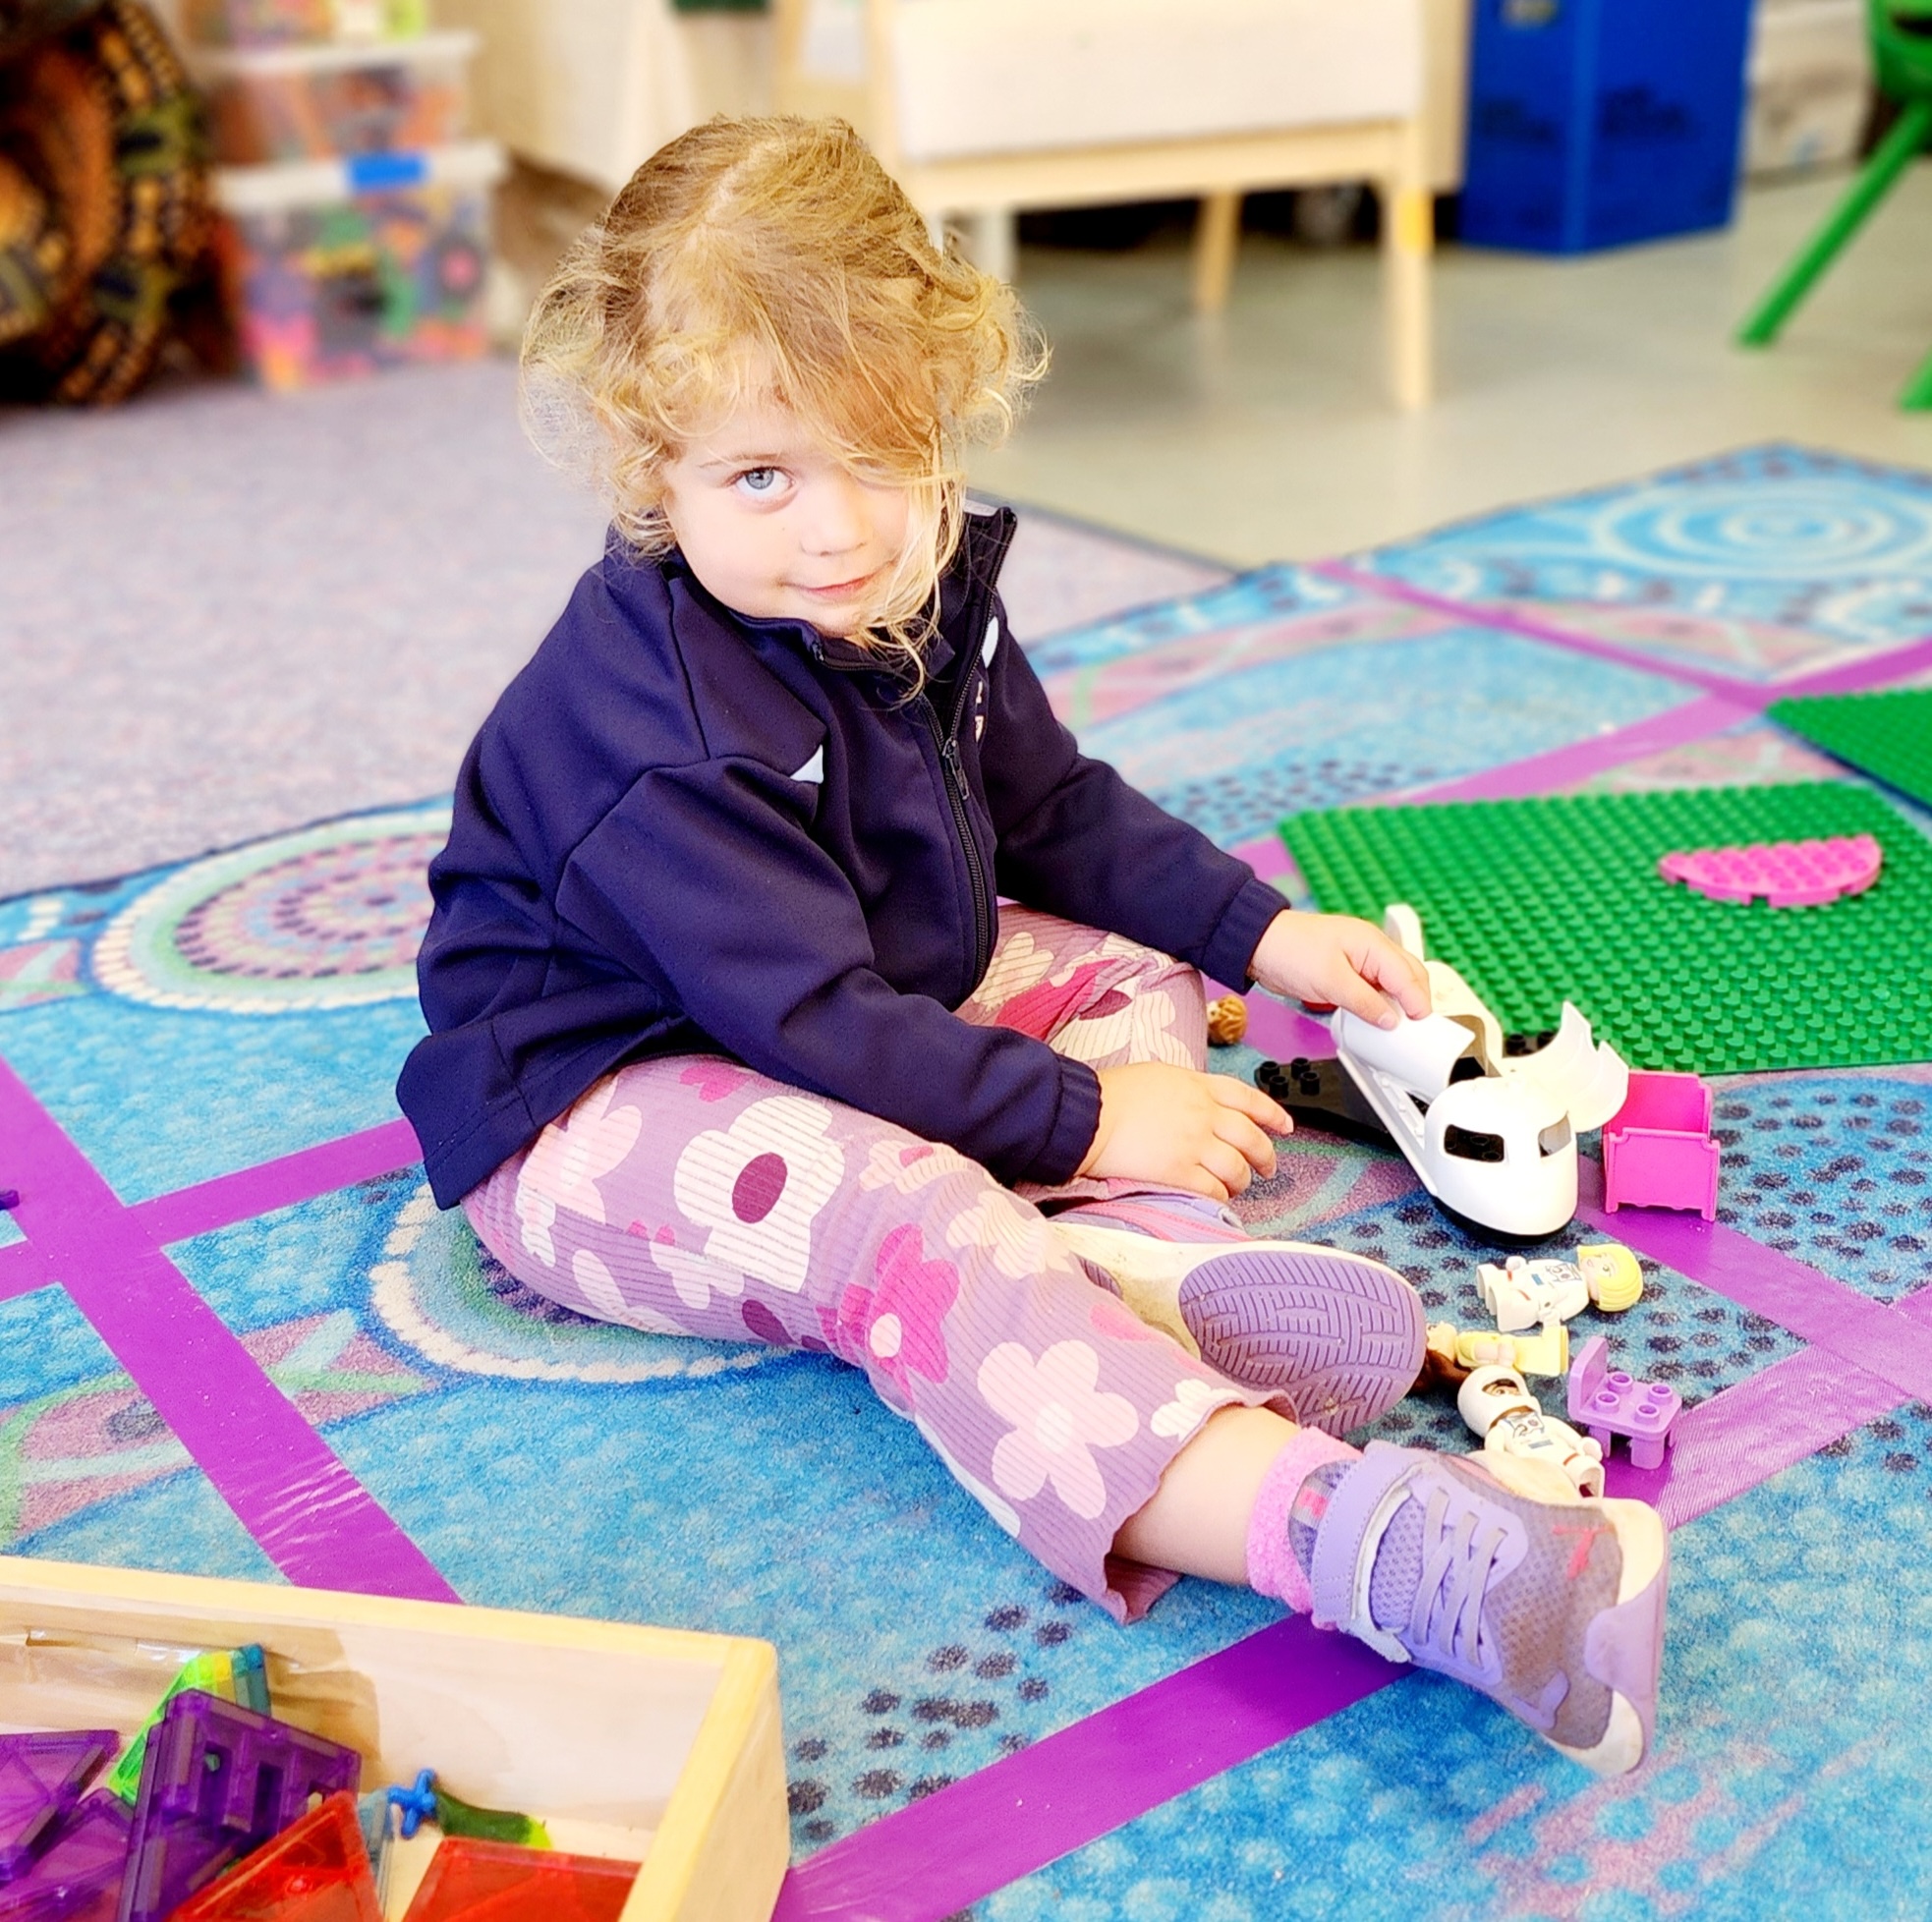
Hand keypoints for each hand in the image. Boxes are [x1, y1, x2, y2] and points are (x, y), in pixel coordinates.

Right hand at [1077, 1061, 1290, 1200]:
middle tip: (1268, 1168)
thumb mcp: (1160, 1075)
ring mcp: (1194, 1144)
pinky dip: (1221, 1197)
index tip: (1284, 1126)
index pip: (1249, 1099)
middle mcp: (1204, 1114)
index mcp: (1200, 1086)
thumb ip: (1188, 1088)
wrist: (1089, 1114)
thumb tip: (1201, 1102)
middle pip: (1251, 1137)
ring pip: (1238, 1167)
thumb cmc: (1113, 1093)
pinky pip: (1214, 1190)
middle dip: (1265, 1156)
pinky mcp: (1179, 1171)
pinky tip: (1218, 1198)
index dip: (1272, 1114)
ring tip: (1238, 1186)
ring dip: (1243, 1180)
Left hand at [1247, 910, 1430, 1030]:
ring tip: (1399, 1027)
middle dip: (1415, 1000)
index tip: (1422, 1023)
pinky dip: (1380, 1002)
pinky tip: (1378, 1017)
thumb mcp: (1330, 981)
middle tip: (1416, 1027)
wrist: (1258, 945)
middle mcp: (1371, 949)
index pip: (1407, 975)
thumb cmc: (1289, 950)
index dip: (1418, 1001)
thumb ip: (1364, 1002)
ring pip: (1392, 983)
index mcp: (1373, 944)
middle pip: (1408, 976)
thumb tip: (1390, 1019)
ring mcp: (1360, 960)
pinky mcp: (1347, 972)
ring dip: (1398, 1002)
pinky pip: (1374, 988)